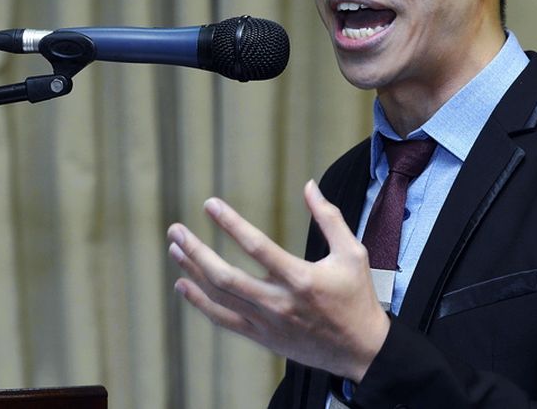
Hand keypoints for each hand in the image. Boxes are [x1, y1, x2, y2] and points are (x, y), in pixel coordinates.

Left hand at [167, 180, 389, 380]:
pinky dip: (200, 303)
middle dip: (196, 251)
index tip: (210, 205)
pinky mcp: (262, 338)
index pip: (257, 246)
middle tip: (176, 230)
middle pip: (225, 276)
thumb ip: (329, 218)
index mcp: (301, 278)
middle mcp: (279, 302)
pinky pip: (223, 320)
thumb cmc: (357, 298)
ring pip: (219, 298)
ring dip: (193, 272)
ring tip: (175, 250)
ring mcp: (267, 323)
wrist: (360, 350)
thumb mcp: (352, 253)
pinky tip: (184, 285)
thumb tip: (310, 186)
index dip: (230, 223)